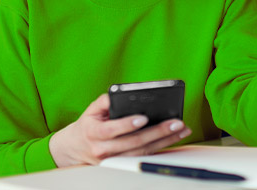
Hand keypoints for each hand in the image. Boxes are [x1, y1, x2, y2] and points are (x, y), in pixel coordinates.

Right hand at [49, 93, 191, 166]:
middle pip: (133, 142)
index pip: (111, 130)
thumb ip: (106, 100)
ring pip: (142, 152)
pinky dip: (160, 146)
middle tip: (175, 122)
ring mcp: (113, 159)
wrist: (75, 148)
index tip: (143, 118)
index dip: (127, 125)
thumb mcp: (92, 109)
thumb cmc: (88, 125)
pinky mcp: (122, 164)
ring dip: (165, 140)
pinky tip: (174, 137)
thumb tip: (124, 93)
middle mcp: (103, 149)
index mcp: (93, 133)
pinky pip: (143, 155)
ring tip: (181, 129)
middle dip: (157, 132)